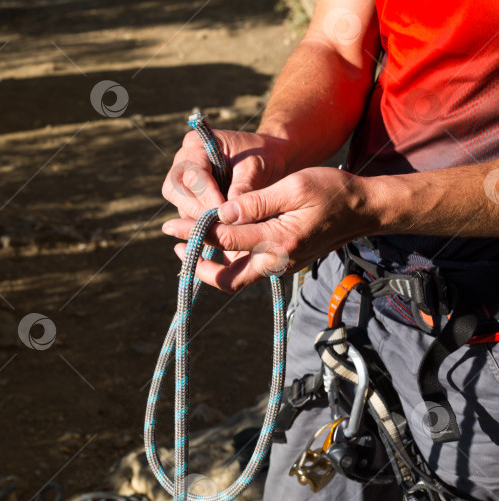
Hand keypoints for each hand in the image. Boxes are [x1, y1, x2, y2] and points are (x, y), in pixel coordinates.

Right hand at [161, 129, 288, 220]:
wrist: (269, 157)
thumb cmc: (263, 156)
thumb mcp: (256, 167)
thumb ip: (242, 188)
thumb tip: (228, 215)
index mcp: (197, 144)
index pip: (192, 175)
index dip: (206, 196)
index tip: (224, 212)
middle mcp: (183, 159)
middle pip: (174, 190)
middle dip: (196, 209)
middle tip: (220, 223)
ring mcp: (183, 178)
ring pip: (179, 204)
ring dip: (198, 218)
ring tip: (224, 225)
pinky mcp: (189, 196)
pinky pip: (187, 213)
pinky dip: (202, 222)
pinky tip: (221, 227)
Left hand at [161, 167, 381, 292]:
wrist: (363, 210)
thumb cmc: (332, 191)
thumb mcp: (294, 186)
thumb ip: (257, 201)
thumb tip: (222, 212)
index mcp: (280, 241)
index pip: (226, 240)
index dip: (196, 232)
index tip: (173, 225)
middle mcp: (279, 261)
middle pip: (229, 278)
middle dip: (198, 264)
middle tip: (174, 247)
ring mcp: (282, 267)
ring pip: (238, 278)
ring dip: (212, 266)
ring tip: (187, 247)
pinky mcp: (284, 265)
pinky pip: (250, 270)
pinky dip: (229, 262)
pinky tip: (216, 244)